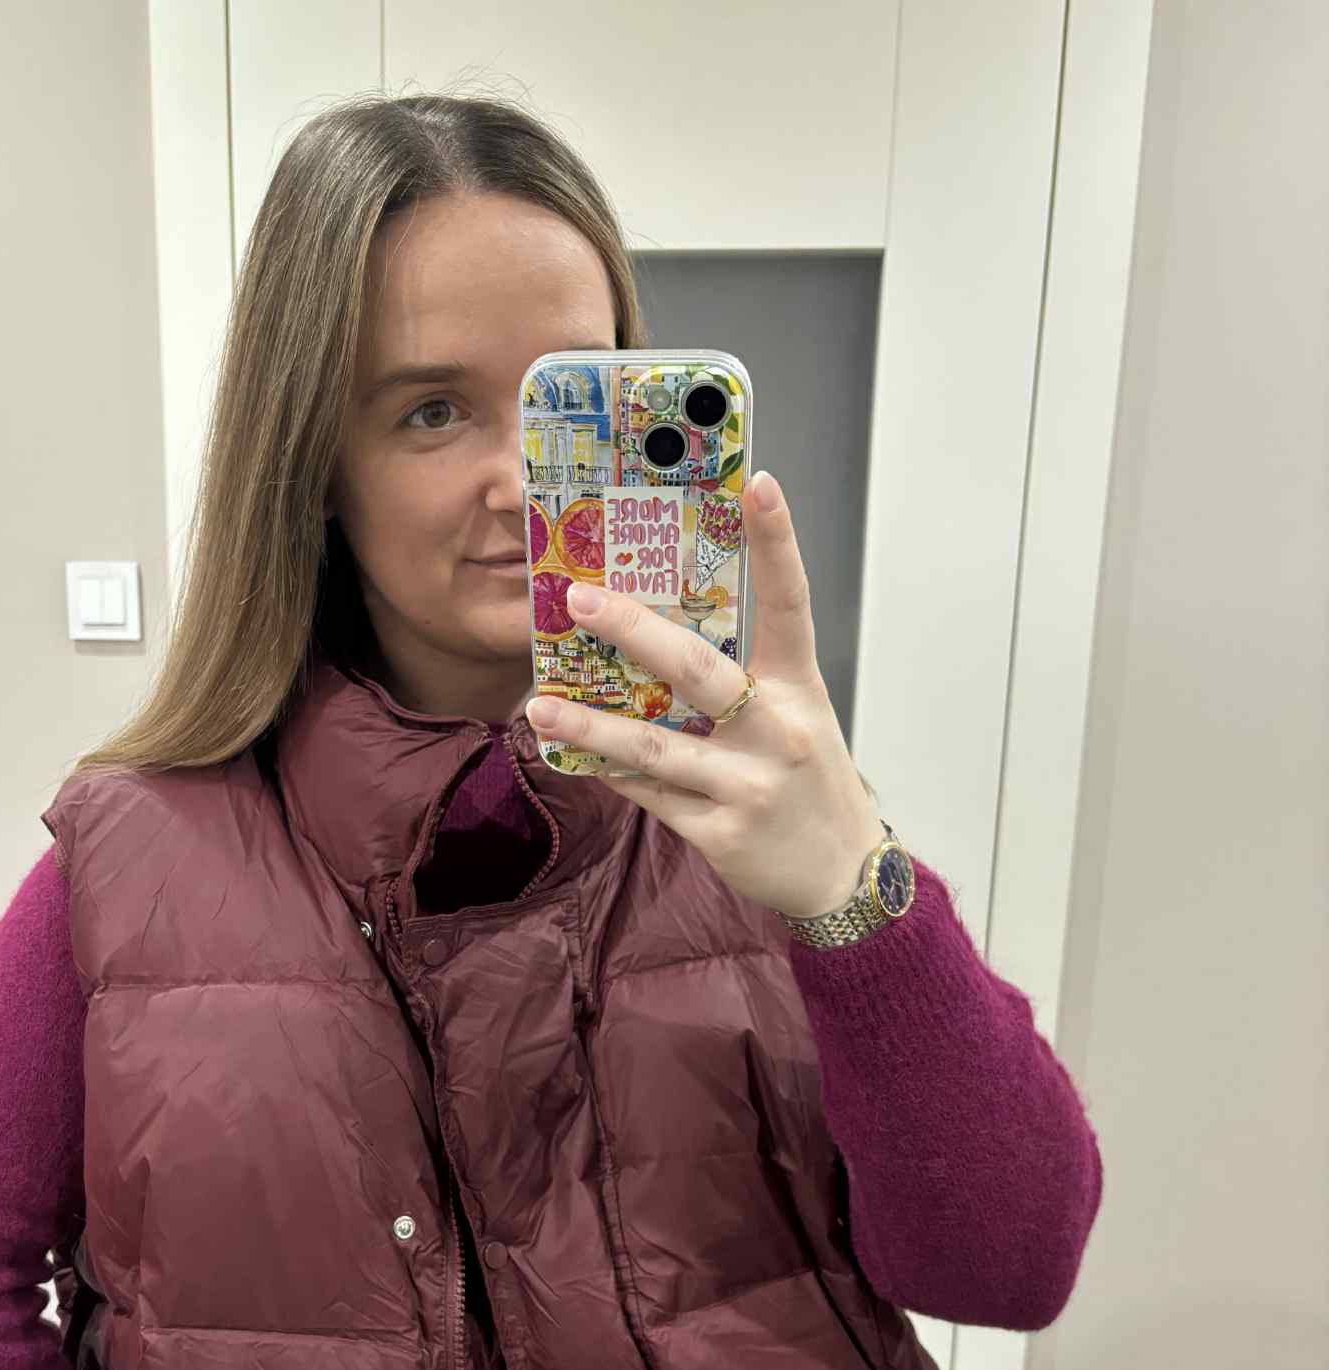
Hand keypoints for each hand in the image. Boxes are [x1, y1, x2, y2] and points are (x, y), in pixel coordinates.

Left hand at [525, 470, 884, 918]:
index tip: (759, 484)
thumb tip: (652, 637)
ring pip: (654, 748)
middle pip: (697, 670)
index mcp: (799, 689)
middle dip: (633, 631)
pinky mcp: (721, 832)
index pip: (789, 603)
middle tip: (578, 601)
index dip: (777, 543)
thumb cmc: (807, 782)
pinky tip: (571, 757)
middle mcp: (777, 730)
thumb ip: (742, 681)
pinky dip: (609, 774)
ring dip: (589, 728)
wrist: (840, 875)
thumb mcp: (795, 719)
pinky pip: (650, 796)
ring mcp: (748, 784)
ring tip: (538, 708)